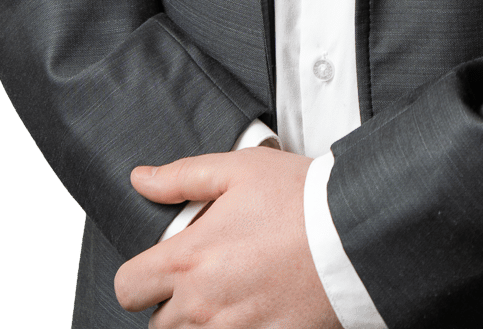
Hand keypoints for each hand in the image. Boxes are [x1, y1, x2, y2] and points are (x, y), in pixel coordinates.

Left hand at [114, 149, 341, 326]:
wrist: (354, 235)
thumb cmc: (298, 197)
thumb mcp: (239, 169)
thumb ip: (182, 176)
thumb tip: (140, 179)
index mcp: (188, 260)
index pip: (128, 288)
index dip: (139, 277)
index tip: (159, 267)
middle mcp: (202, 305)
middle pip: (158, 324)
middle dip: (173, 302)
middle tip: (206, 275)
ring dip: (203, 320)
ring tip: (234, 290)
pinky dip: (237, 328)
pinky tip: (256, 306)